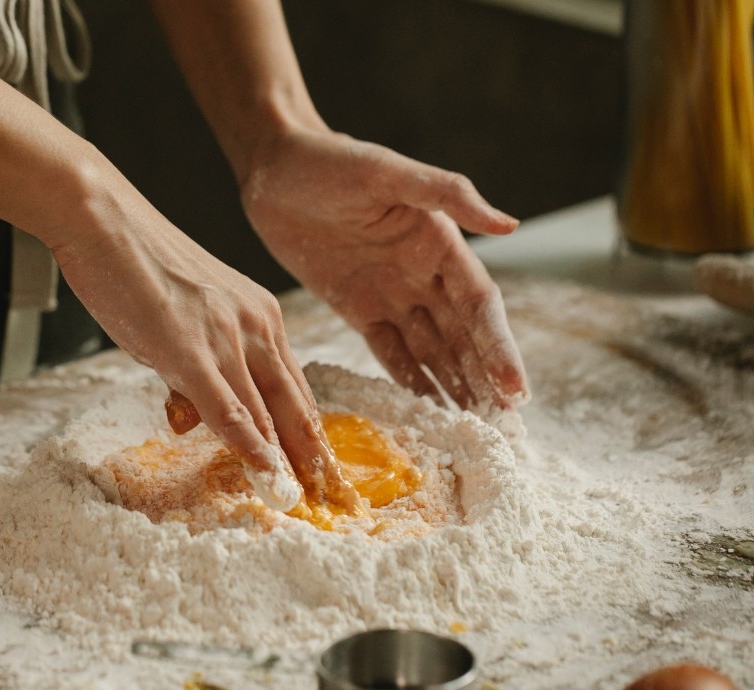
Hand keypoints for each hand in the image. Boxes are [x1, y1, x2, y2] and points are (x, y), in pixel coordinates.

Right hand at [51, 192, 345, 511]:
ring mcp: (227, 338)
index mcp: (260, 314)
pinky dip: (251, 449)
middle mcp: (256, 325)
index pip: (296, 387)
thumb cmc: (136, 262)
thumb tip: (192, 413)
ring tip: (305, 502)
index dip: (309, 433)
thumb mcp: (183, 316)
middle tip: (336, 499)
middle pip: (297, 405)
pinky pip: (230, 411)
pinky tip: (267, 477)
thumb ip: (194, 365)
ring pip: (268, 414)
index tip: (322, 470)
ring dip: (288, 464)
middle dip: (316, 457)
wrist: (104, 219)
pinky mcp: (192, 351)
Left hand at [240, 125, 529, 409]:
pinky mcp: (357, 308)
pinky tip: (428, 412)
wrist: (272, 168)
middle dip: (486, 380)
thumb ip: (446, 194)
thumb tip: (509, 225)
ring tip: (475, 431)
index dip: (499, 348)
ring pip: (432, 350)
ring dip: (456, 387)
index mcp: (441, 242)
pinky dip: (411, 381)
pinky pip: (390, 352)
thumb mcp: (386, 171)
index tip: (515, 390)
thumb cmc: (330, 160)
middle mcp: (424, 273)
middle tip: (506, 430)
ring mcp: (392, 293)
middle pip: (464, 337)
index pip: (480, 306)